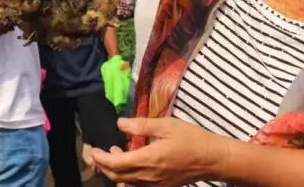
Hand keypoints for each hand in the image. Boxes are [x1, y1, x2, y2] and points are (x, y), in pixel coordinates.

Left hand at [90, 117, 227, 185]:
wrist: (211, 158)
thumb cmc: (190, 138)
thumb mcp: (166, 125)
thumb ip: (141, 125)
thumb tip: (120, 123)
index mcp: (148, 159)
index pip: (115, 163)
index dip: (101, 158)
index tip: (92, 149)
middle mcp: (148, 176)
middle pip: (117, 176)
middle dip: (103, 166)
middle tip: (96, 153)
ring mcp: (154, 184)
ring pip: (125, 182)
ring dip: (114, 171)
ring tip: (114, 154)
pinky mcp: (160, 186)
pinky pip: (137, 186)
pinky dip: (127, 178)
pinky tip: (130, 165)